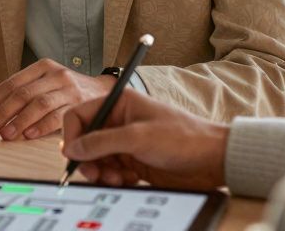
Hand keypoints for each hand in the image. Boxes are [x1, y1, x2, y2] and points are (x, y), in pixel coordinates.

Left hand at [0, 59, 112, 140]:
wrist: (104, 92)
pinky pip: (57, 116)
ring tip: (5, 135)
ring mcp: (68, 89)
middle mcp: (55, 75)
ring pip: (38, 104)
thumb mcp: (46, 84)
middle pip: (22, 94)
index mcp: (42, 67)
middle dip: (1, 113)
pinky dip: (41, 126)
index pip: (10, 84)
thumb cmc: (67, 91)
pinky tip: (29, 135)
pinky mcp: (79, 104)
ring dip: (19, 121)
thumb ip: (25, 95)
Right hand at [61, 89, 229, 189]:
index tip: (73, 154)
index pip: (80, 115)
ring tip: (115, 179)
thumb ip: (102, 142)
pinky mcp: (133, 162)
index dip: (72, 135)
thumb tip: (72, 148)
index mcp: (119, 104)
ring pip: (97, 159)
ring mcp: (126, 143)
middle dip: (87, 159)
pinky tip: (128, 180)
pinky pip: (111, 172)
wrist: (213, 160)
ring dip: (101, 172)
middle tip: (94, 174)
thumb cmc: (183, 137)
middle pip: (85, 141)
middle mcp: (119, 122)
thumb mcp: (138, 137)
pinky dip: (113, 179)